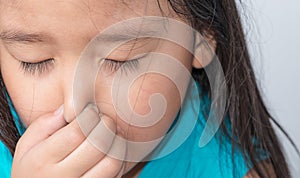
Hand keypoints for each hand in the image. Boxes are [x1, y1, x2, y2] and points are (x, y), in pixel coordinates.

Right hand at [11, 105, 125, 177]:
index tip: (91, 110)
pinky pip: (116, 175)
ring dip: (117, 143)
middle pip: (98, 145)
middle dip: (107, 125)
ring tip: (110, 134)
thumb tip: (68, 108)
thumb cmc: (32, 166)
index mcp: (42, 160)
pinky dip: (118, 160)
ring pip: (112, 163)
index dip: (90, 115)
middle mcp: (62, 177)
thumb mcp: (27, 145)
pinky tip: (110, 151)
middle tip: (105, 119)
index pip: (77, 131)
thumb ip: (44, 124)